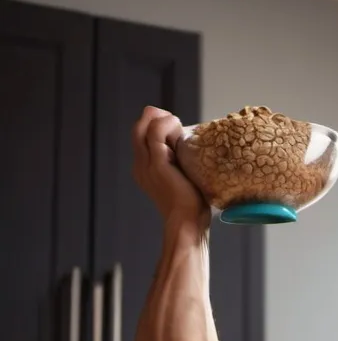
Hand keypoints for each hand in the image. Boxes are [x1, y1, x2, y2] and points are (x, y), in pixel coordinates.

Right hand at [131, 105, 207, 225]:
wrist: (188, 223)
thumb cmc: (191, 207)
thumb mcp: (184, 180)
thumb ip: (182, 166)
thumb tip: (197, 153)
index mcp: (145, 169)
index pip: (141, 138)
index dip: (154, 125)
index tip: (173, 124)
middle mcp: (141, 165)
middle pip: (138, 129)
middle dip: (154, 117)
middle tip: (174, 119)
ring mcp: (147, 164)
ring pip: (143, 128)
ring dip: (160, 119)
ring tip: (177, 123)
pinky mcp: (158, 164)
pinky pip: (156, 134)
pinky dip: (165, 124)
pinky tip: (178, 125)